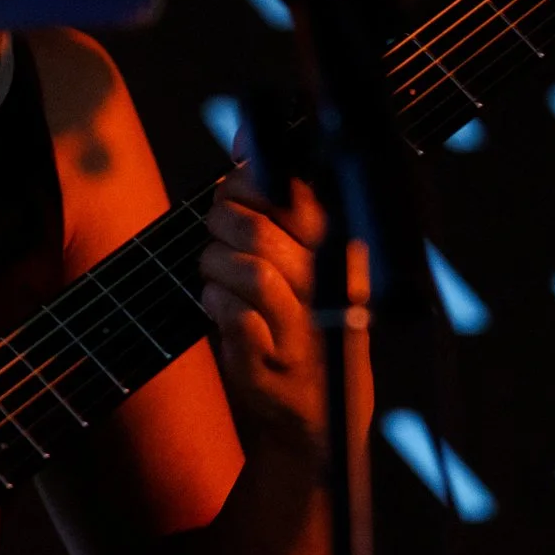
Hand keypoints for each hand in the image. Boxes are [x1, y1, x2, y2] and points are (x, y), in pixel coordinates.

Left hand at [199, 162, 329, 464]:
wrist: (313, 414)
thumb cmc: (302, 318)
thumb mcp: (304, 253)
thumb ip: (278, 198)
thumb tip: (244, 139)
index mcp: (341, 248)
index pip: (292, 193)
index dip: (247, 183)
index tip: (231, 193)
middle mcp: (331, 286)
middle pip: (259, 229)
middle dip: (220, 223)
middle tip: (217, 234)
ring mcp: (304, 327)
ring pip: (246, 269)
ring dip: (214, 263)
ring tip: (216, 272)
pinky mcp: (271, 363)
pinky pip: (231, 313)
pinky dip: (213, 300)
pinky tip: (216, 303)